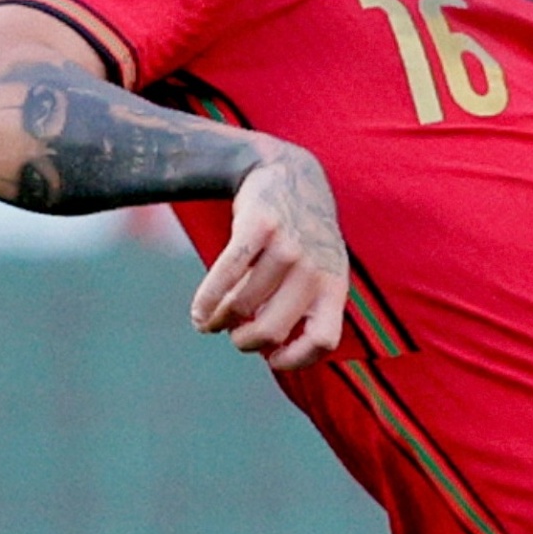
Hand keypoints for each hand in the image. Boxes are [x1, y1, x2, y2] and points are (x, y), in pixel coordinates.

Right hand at [191, 144, 346, 372]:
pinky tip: (198, 312)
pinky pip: (224, 276)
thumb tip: (275, 353)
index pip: (324, 340)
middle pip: (272, 329)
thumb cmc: (303, 238)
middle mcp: (315, 268)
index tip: (272, 359)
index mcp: (334, 285)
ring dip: (219, 321)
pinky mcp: (259, 226)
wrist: (291, 174)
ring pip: (243, 305)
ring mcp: (288, 246)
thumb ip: (308, 308)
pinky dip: (205, 301)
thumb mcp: (323, 271)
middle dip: (246, 342)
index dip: (296, 359)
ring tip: (212, 320)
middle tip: (235, 336)